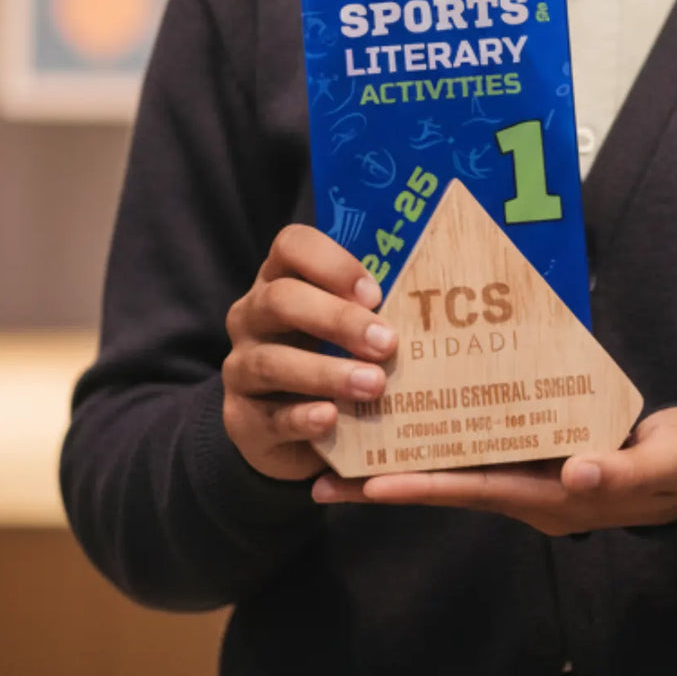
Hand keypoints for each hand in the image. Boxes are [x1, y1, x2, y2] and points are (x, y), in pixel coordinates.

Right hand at [221, 224, 396, 479]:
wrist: (292, 429)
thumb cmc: (334, 359)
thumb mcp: (349, 326)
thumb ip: (375, 308)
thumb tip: (435, 298)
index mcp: (281, 279)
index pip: (291, 245)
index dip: (332, 262)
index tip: (375, 292)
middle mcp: (252, 316)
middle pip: (281, 299)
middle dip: (337, 319)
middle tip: (386, 343)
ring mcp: (241, 367)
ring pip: (271, 361)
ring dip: (326, 372)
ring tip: (373, 385)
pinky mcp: (244, 420)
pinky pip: (268, 417)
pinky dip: (302, 416)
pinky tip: (330, 417)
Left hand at [310, 405, 676, 533]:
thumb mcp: (663, 465)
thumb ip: (621, 471)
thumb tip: (574, 473)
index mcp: (553, 495)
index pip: (473, 490)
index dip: (420, 484)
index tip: (364, 483)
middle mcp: (532, 488)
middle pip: (449, 483)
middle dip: (388, 479)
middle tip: (322, 475)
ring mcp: (535, 471)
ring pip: (459, 464)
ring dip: (409, 455)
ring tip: (352, 441)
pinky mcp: (544, 449)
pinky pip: (485, 443)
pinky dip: (449, 430)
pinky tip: (421, 410)